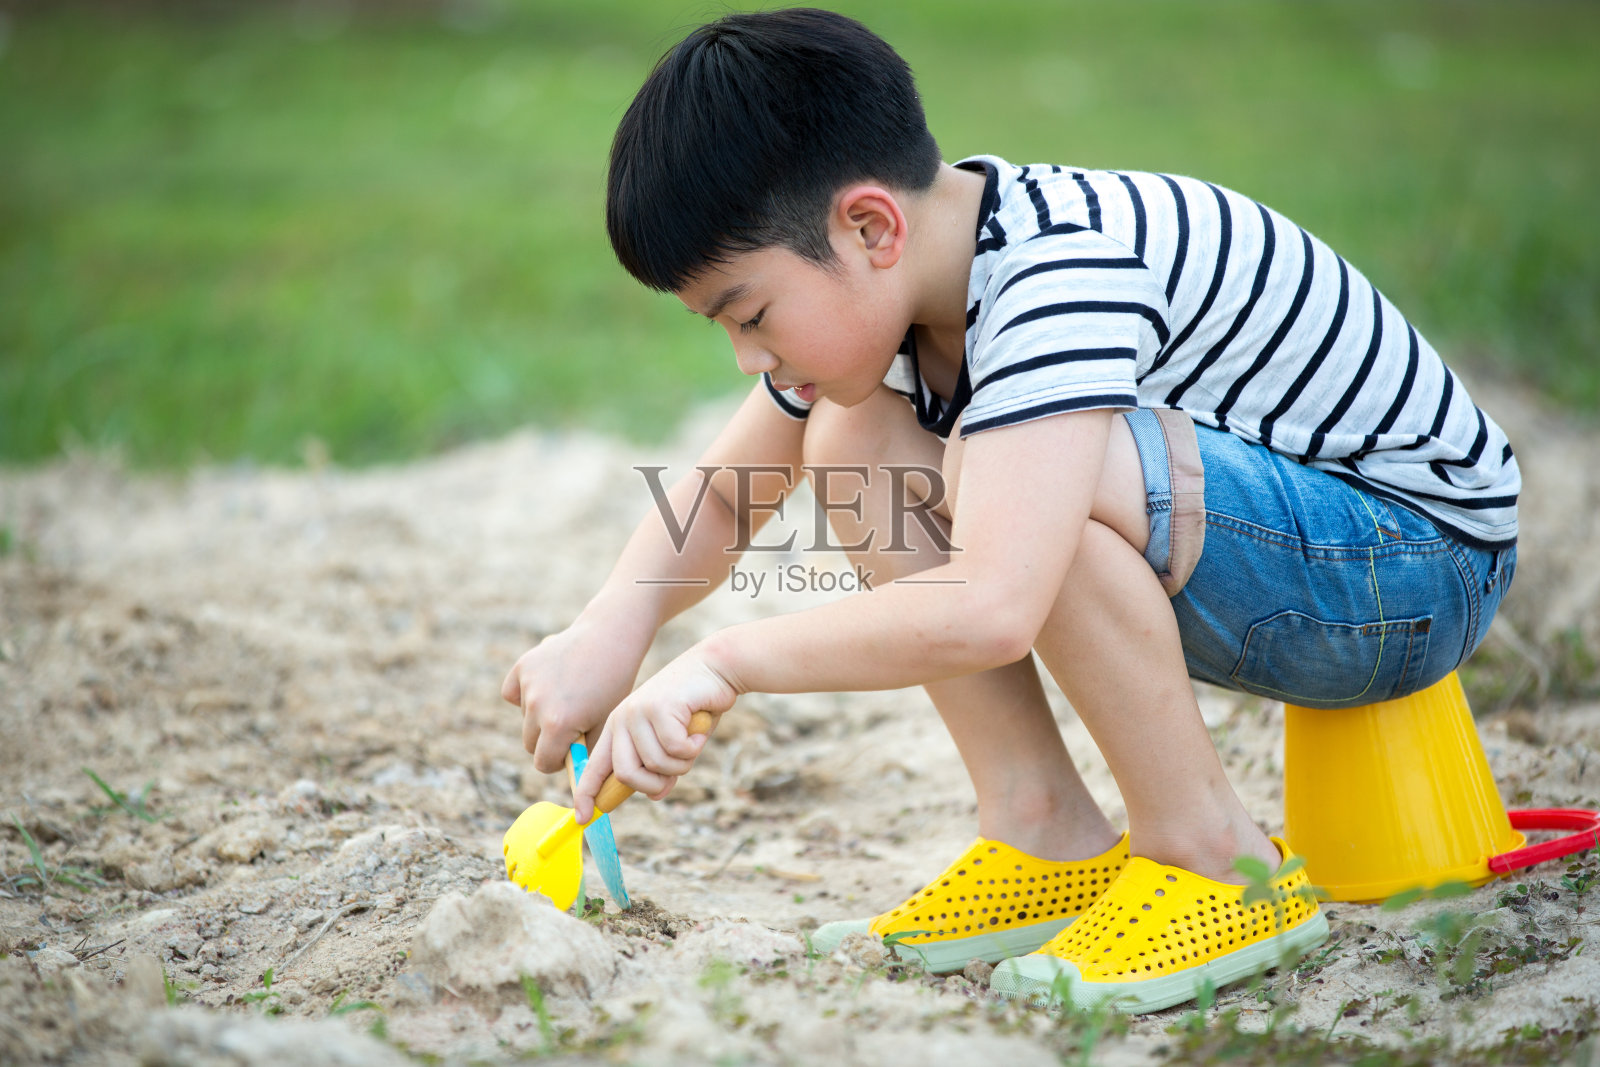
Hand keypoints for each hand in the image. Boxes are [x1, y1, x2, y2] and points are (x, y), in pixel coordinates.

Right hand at [501, 619, 645, 774]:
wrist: (610, 638)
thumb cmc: (614, 684)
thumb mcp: (604, 724)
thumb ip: (586, 752)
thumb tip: (575, 779)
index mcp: (558, 725)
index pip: (544, 763)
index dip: (558, 761)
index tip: (570, 751)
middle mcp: (537, 705)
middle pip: (530, 743)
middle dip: (547, 741)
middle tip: (570, 726)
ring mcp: (528, 684)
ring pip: (524, 718)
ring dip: (539, 716)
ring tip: (567, 698)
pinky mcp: (522, 666)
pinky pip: (513, 693)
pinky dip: (525, 694)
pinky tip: (548, 685)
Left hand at [573, 646, 737, 822]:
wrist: (715, 668)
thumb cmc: (694, 707)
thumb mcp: (673, 742)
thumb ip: (660, 766)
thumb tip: (655, 793)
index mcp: (617, 729)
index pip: (593, 767)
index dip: (586, 794)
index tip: (583, 818)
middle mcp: (621, 720)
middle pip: (625, 774)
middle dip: (653, 784)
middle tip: (675, 773)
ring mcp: (637, 712)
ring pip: (655, 764)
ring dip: (682, 763)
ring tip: (693, 742)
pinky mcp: (658, 707)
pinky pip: (675, 749)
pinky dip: (694, 748)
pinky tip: (700, 731)